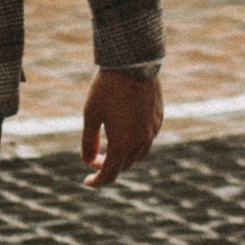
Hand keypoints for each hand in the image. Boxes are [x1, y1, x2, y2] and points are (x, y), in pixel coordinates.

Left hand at [80, 68, 162, 188]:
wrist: (132, 62)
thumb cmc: (107, 88)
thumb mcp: (91, 114)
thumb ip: (89, 141)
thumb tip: (87, 161)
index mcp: (123, 144)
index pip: (110, 174)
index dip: (97, 181)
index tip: (87, 181)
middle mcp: (141, 141)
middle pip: (124, 165)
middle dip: (109, 165)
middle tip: (94, 158)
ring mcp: (153, 129)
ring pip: (139, 154)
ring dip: (124, 155)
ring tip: (111, 146)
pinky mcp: (158, 117)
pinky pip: (148, 137)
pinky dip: (136, 141)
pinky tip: (126, 128)